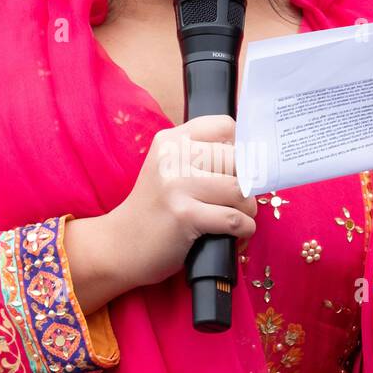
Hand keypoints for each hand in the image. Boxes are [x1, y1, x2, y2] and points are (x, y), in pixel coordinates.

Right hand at [107, 114, 257, 290]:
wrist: (119, 246)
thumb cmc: (155, 211)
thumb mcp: (169, 172)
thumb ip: (201, 159)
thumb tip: (253, 159)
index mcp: (171, 141)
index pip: (224, 126)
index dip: (241, 148)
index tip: (238, 170)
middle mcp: (173, 157)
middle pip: (237, 158)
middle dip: (248, 183)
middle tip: (241, 200)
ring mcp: (177, 186)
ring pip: (239, 189)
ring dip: (248, 209)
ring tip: (240, 218)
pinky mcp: (184, 215)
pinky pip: (233, 219)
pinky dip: (244, 229)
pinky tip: (236, 234)